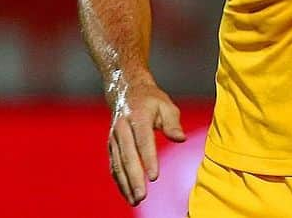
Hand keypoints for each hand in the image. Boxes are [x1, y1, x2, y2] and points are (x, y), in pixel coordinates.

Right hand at [106, 76, 184, 204]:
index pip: (143, 141)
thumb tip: (181, 139)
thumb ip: (173, 123)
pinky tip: (127, 193)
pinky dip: (120, 181)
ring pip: (118, 164)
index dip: (149, 159)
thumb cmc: (152, 100)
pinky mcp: (111, 146)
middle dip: (134, 178)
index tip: (155, 177)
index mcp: (138, 116)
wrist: (127, 91)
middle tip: (142, 196)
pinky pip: (114, 166)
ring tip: (135, 200)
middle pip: (128, 156)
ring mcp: (114, 138)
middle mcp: (122, 128)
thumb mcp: (166, 105)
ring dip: (125, 184)